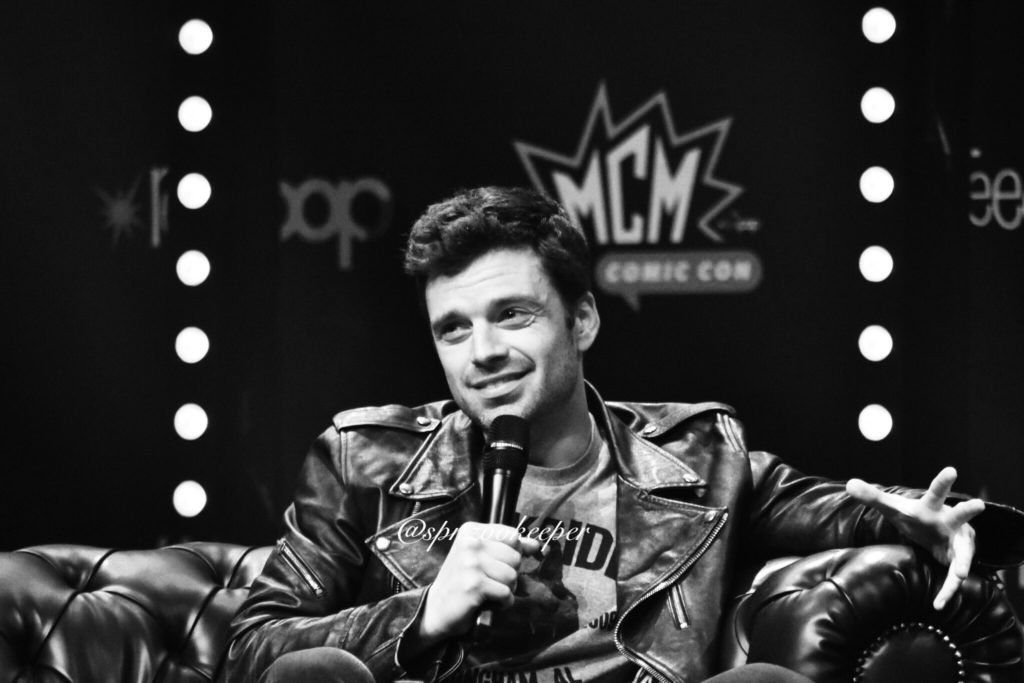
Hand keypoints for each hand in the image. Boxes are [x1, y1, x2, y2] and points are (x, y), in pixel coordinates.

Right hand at [419, 522, 541, 642]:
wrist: (435, 609)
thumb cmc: (462, 582)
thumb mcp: (482, 558)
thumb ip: (509, 548)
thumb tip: (536, 544)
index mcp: (471, 531)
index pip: (512, 536)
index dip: (512, 554)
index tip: (495, 565)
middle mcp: (470, 543)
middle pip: (515, 557)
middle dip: (508, 575)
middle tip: (487, 582)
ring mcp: (470, 563)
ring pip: (513, 576)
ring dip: (505, 590)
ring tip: (486, 592)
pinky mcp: (473, 585)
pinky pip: (506, 594)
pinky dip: (502, 604)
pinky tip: (485, 603)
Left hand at [846, 466, 984, 609]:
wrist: (936, 532)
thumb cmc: (915, 516)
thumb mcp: (893, 507)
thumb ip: (872, 496)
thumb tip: (849, 483)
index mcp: (932, 507)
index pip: (936, 492)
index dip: (942, 481)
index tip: (951, 470)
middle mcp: (950, 521)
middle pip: (959, 515)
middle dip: (967, 510)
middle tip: (978, 504)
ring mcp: (958, 541)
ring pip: (964, 552)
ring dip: (963, 563)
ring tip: (959, 575)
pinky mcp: (959, 560)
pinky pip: (955, 578)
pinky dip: (948, 591)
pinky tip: (939, 604)